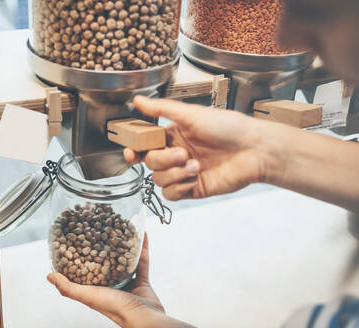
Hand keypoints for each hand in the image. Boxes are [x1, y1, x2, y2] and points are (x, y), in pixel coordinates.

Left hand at [47, 234, 193, 327]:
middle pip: (106, 260)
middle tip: (101, 228)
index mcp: (96, 288)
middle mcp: (111, 284)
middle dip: (104, 245)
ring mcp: (126, 281)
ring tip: (120, 229)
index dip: (82, 253)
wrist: (144, 318)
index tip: (79, 237)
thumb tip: (49, 276)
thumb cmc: (116, 310)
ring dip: (123, 244)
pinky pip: (142, 260)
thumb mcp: (88, 296)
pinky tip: (142, 235)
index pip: (86, 267)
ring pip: (124, 258)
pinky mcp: (141, 279)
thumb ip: (68, 288)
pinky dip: (142, 248)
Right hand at [124, 96, 273, 200]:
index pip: (144, 144)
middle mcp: (175, 154)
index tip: (132, 152)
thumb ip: (162, 109)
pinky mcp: (192, 188)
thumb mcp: (192, 114)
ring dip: (174, 173)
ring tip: (196, 165)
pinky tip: (194, 178)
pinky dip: (179, 187)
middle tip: (182, 153)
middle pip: (150, 162)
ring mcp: (183, 172)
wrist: (254, 150)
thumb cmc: (228, 127)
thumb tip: (138, 100)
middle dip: (163, 159)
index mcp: (173, 135)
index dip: (134, 150)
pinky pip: (171, 194)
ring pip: (158, 180)